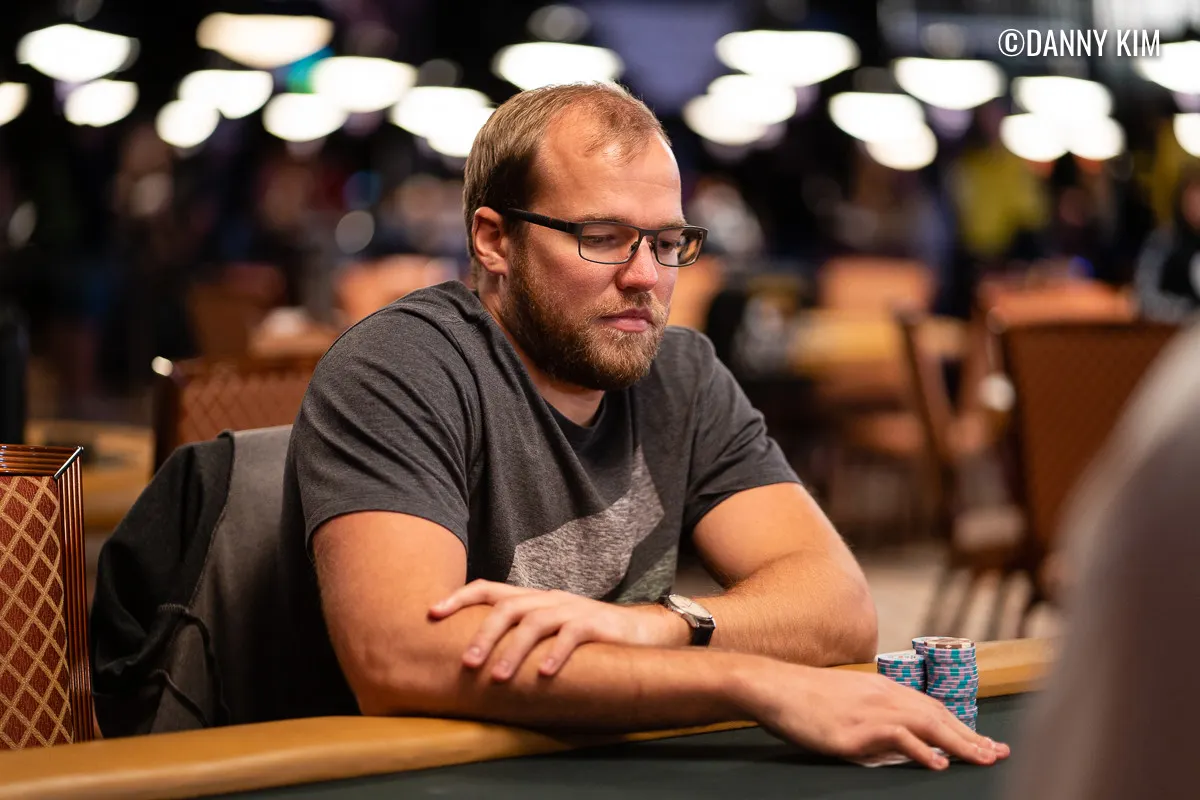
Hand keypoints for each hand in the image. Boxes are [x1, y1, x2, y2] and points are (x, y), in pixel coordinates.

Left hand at [428, 580, 684, 680]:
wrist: (639, 631)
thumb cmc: (584, 637)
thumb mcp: (547, 631)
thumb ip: (517, 636)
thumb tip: (472, 658)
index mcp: (531, 599)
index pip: (489, 589)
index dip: (459, 598)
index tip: (431, 614)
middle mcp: (547, 600)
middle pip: (508, 607)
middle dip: (483, 634)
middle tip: (465, 663)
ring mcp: (571, 610)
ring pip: (535, 623)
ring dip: (514, 651)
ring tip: (499, 678)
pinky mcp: (594, 626)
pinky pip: (572, 637)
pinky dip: (556, 655)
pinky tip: (544, 676)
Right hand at [733, 661, 1009, 769]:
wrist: (773, 687)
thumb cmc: (803, 697)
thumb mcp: (847, 702)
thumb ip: (875, 718)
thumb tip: (898, 743)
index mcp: (882, 689)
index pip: (932, 707)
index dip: (961, 725)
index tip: (985, 741)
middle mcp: (883, 696)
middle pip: (938, 715)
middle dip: (972, 736)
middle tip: (999, 753)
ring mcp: (870, 711)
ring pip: (927, 724)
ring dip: (960, 743)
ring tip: (984, 759)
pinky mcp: (856, 729)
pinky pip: (897, 737)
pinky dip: (921, 749)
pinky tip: (937, 763)